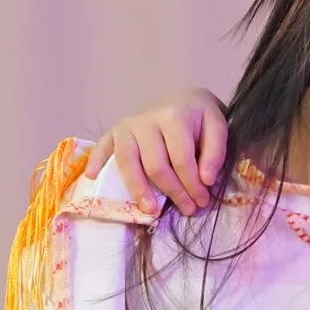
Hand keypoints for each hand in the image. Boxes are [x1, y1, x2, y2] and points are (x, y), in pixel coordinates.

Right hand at [83, 87, 229, 214]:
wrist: (183, 99)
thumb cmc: (200, 118)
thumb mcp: (217, 126)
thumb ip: (215, 152)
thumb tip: (205, 180)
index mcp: (174, 117)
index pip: (181, 159)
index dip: (192, 184)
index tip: (202, 201)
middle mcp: (146, 120)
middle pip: (155, 165)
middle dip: (173, 192)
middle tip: (187, 209)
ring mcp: (127, 126)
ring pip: (127, 162)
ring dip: (138, 189)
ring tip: (150, 210)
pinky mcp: (115, 131)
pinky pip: (102, 146)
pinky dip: (95, 161)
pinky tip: (92, 177)